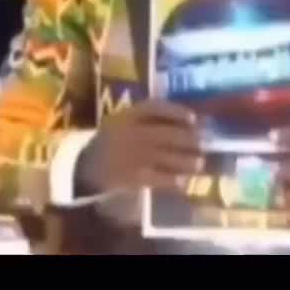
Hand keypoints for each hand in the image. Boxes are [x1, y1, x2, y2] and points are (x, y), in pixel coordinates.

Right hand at [76, 99, 204, 197]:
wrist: (85, 165)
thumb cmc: (110, 140)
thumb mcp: (122, 120)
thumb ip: (148, 118)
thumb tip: (188, 119)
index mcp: (127, 116)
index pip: (155, 108)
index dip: (176, 112)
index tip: (193, 118)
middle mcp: (131, 133)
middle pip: (166, 134)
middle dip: (188, 139)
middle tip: (203, 143)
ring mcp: (132, 156)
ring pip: (166, 157)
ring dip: (186, 161)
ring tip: (199, 163)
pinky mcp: (132, 177)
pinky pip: (158, 178)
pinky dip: (172, 180)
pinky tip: (182, 181)